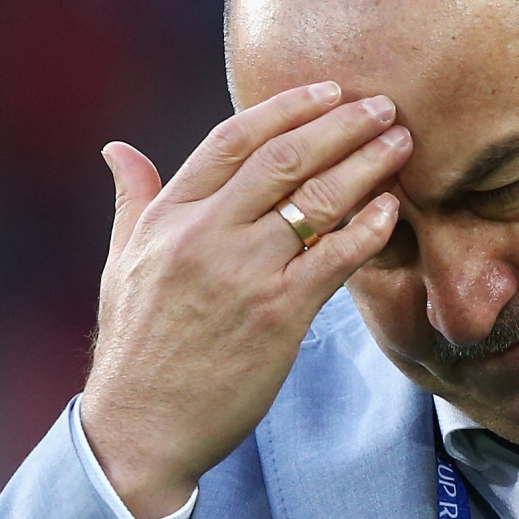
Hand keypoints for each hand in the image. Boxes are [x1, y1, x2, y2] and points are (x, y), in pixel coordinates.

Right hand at [81, 81, 408, 518]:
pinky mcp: (277, 315)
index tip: (328, 90)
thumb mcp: (123, 263)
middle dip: (340, 124)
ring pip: (314, 200)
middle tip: (384, 107)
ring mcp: (242, 273)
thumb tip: (118, 150)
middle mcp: (204, 235)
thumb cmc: (137, 348)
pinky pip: (334, 258)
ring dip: (365, 165)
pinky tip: (392, 209)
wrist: (142, 428)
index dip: (285, 107)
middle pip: (282, 158)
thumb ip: (133, 200)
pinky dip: (367, 228)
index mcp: (168, 217)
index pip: (232, 139)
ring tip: (401, 144)